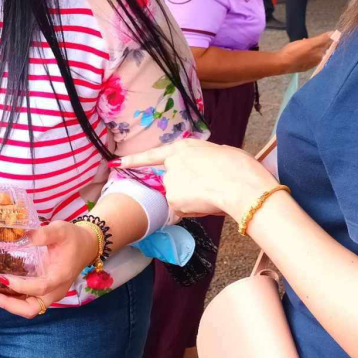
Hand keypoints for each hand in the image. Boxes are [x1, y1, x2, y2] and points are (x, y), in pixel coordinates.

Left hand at [0, 221, 97, 317]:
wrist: (86, 246)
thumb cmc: (73, 238)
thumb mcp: (60, 230)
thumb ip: (43, 234)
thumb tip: (23, 237)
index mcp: (60, 276)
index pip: (40, 287)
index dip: (20, 286)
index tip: (3, 278)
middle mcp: (55, 290)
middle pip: (31, 309)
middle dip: (9, 305)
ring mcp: (50, 294)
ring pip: (28, 309)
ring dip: (9, 304)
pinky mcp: (45, 292)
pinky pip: (28, 302)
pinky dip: (13, 300)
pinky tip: (0, 289)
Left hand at [115, 139, 275, 221]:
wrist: (240, 185)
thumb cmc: (239, 167)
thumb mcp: (218, 153)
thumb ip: (202, 160)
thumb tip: (202, 170)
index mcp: (183, 147)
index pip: (152, 155)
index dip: (134, 160)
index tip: (117, 162)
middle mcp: (171, 164)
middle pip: (173, 182)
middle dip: (187, 188)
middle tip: (210, 188)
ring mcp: (170, 182)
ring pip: (179, 197)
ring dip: (192, 200)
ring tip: (213, 194)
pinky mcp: (173, 200)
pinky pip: (183, 210)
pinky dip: (194, 210)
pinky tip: (208, 203)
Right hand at [278, 32, 333, 73]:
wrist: (280, 63)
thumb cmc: (294, 52)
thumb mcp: (309, 43)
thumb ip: (322, 38)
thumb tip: (334, 33)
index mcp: (321, 56)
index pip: (330, 46)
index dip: (330, 40)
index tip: (329, 35)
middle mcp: (317, 62)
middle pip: (322, 50)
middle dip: (320, 44)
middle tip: (315, 38)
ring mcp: (309, 65)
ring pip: (314, 54)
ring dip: (312, 48)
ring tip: (306, 43)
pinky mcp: (302, 67)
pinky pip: (307, 59)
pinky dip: (306, 54)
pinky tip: (300, 51)